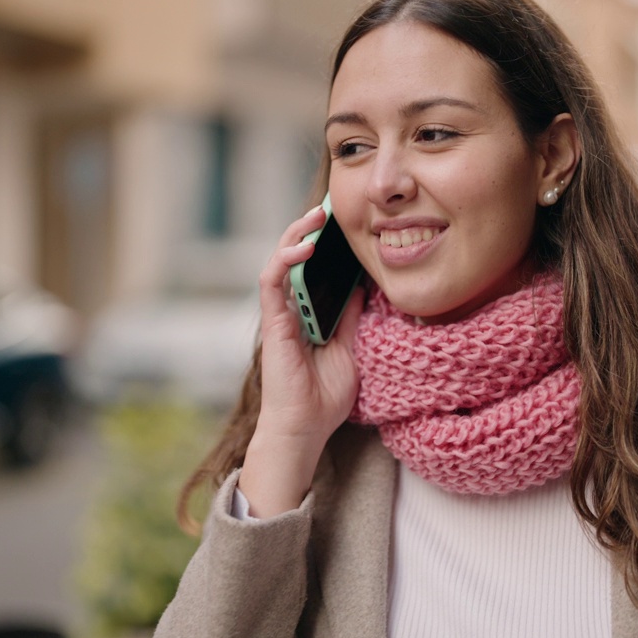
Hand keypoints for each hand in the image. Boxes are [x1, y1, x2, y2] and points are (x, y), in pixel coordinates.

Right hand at [239, 206, 364, 515]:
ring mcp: (280, 314)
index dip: (328, 244)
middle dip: (311, 229)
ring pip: (280, 261)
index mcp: (310, 312)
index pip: (315, 268)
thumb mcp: (351, 347)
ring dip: (296, 234)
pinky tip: (306, 247)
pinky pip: (272, 282)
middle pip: (296, 257)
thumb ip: (352, 316)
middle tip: (332, 208)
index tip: (348, 221)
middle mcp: (292, 308)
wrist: (305, 428)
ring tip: (318, 216)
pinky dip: (286, 260)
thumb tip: (365, 286)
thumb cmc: (325, 396)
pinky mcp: (272, 322)